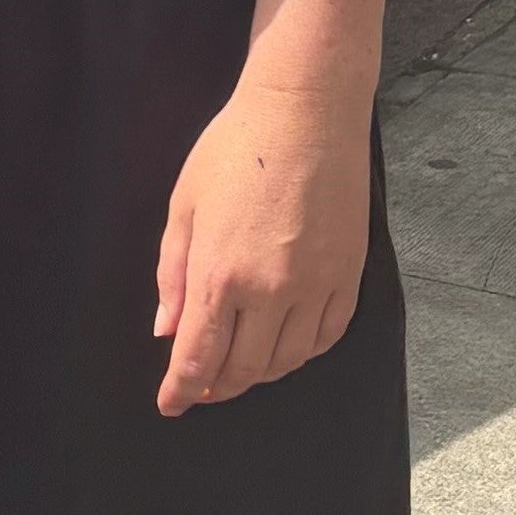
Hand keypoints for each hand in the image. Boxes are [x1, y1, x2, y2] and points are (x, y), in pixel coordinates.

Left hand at [153, 68, 372, 418]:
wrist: (307, 110)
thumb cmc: (236, 148)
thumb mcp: (185, 206)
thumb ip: (173, 274)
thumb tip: (167, 329)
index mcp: (220, 274)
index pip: (198, 358)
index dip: (182, 390)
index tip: (171, 404)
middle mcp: (271, 290)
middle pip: (243, 370)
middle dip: (217, 388)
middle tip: (201, 387)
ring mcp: (316, 284)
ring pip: (287, 361)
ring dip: (258, 374)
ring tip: (238, 367)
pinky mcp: (348, 274)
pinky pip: (326, 335)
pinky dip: (302, 352)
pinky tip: (284, 346)